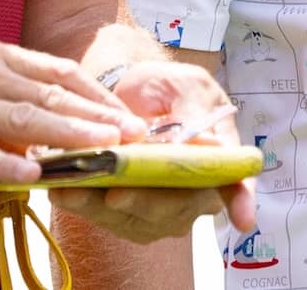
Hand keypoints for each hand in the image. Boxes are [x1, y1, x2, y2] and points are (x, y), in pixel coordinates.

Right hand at [0, 39, 147, 184]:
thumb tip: (43, 128)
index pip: (56, 71)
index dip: (95, 92)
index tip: (125, 112)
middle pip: (50, 94)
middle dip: (97, 115)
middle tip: (133, 134)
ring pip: (23, 118)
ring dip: (69, 135)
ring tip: (104, 149)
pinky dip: (6, 163)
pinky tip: (33, 174)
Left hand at [47, 59, 257, 240]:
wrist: (129, 88)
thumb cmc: (166, 86)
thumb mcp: (185, 86)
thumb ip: (195, 113)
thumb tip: (214, 147)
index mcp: (219, 157)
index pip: (236, 184)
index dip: (241, 202)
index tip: (243, 220)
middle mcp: (194, 190)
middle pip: (178, 208)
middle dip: (146, 203)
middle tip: (116, 194)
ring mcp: (162, 207)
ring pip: (139, 220)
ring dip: (104, 208)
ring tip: (74, 191)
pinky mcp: (128, 213)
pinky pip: (108, 218)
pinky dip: (85, 205)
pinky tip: (63, 190)